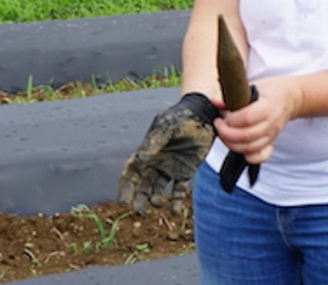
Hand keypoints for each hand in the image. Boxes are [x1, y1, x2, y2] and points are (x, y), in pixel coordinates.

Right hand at [117, 92, 217, 213]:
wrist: (204, 115)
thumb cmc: (182, 117)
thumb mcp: (168, 127)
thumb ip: (155, 141)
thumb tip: (140, 158)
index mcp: (147, 150)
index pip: (131, 171)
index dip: (125, 186)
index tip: (123, 201)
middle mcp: (156, 162)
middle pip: (142, 184)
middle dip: (137, 197)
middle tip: (138, 211)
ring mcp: (170, 168)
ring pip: (157, 189)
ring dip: (154, 199)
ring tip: (157, 204)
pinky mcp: (185, 172)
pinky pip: (178, 189)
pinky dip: (175, 201)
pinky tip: (174, 211)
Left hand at [214, 76, 301, 166]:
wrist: (291, 98)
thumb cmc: (270, 90)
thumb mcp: (253, 85)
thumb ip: (233, 95)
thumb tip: (215, 102)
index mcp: (268, 105)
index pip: (247, 118)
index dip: (231, 119)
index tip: (222, 116)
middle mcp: (271, 123)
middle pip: (247, 136)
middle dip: (227, 133)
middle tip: (219, 125)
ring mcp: (272, 135)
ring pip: (250, 148)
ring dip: (232, 144)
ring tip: (225, 133)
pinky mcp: (271, 143)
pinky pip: (261, 157)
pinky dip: (248, 156)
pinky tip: (239, 146)